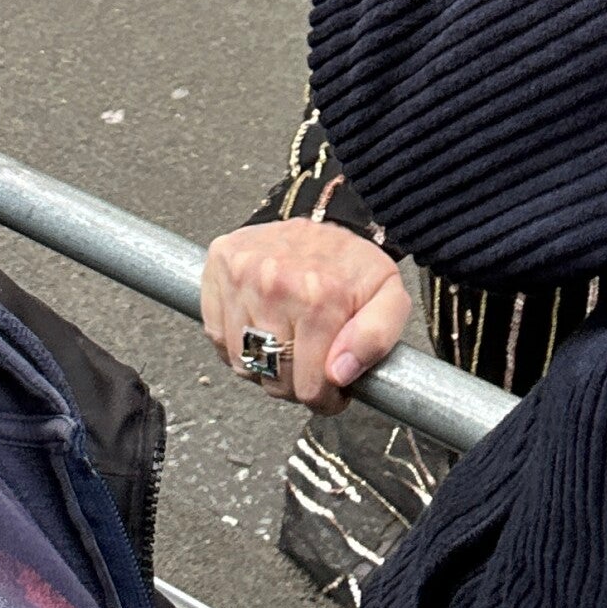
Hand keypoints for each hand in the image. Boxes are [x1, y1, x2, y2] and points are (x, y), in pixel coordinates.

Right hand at [201, 219, 410, 411]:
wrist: (325, 210)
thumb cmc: (353, 263)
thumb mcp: (389, 297)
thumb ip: (376, 339)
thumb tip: (338, 373)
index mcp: (320, 295)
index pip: (309, 386)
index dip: (324, 398)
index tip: (331, 387)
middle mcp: (275, 283)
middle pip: (274, 379)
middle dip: (296, 384)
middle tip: (310, 365)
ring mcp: (241, 274)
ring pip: (242, 362)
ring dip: (264, 365)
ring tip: (286, 344)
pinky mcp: (219, 267)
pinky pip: (217, 336)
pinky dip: (236, 344)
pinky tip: (260, 328)